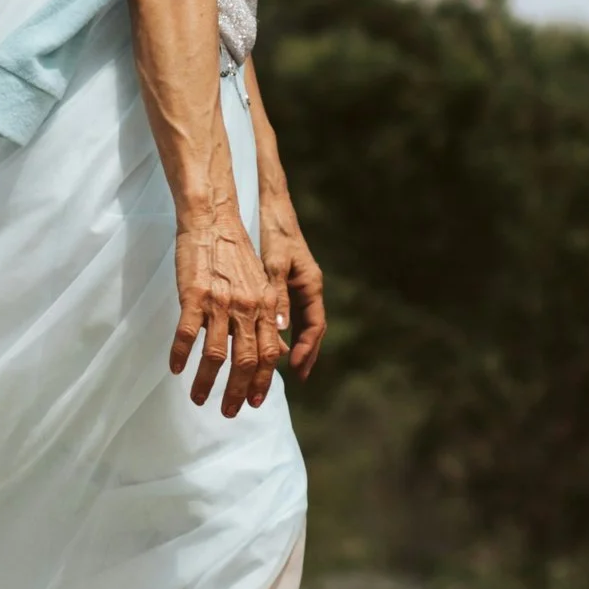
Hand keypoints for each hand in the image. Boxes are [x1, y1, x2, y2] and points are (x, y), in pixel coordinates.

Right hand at [172, 200, 283, 413]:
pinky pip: (187, 334)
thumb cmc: (234, 253)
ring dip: (207, 382)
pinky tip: (175, 370)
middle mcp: (246, 307)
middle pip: (245, 361)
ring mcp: (219, 303)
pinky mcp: (193, 295)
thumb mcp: (262, 283)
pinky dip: (181, 355)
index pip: (269, 354)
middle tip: (229, 412)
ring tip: (198, 399)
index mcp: (265, 306)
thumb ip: (270, 316)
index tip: (254, 401)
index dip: (262, 381)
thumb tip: (280, 348)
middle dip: (237, 392)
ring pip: (216, 354)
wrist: (212, 220)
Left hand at [262, 201, 326, 381]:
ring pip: (303, 323)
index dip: (307, 348)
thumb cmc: (275, 235)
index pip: (314, 325)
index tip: (297, 367)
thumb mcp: (274, 265)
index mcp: (311, 286)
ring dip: (297, 345)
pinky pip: (293, 314)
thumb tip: (283, 328)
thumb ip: (277, 295)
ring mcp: (302, 287)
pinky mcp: (291, 284)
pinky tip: (275, 343)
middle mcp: (310, 289)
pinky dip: (287, 331)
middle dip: (306, 354)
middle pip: (312, 329)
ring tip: (288, 368)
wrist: (275, 212)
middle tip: (299, 377)